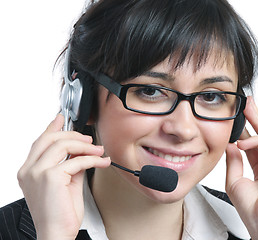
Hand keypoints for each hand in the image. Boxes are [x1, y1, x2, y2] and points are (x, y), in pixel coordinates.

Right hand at [17, 114, 110, 239]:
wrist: (57, 234)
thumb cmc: (60, 214)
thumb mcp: (66, 183)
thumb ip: (71, 165)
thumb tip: (82, 152)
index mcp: (29, 171)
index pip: (40, 142)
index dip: (52, 127)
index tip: (62, 118)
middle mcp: (29, 170)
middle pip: (50, 139)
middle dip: (73, 135)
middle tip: (89, 140)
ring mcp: (37, 173)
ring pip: (63, 145)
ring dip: (85, 146)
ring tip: (99, 151)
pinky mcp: (51, 177)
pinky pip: (76, 161)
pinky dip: (93, 160)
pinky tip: (102, 162)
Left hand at [225, 96, 257, 239]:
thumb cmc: (251, 208)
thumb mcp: (235, 180)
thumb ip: (234, 161)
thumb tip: (230, 144)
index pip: (255, 140)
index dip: (247, 126)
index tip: (237, 113)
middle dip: (255, 117)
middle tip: (246, 102)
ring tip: (247, 108)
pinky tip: (243, 141)